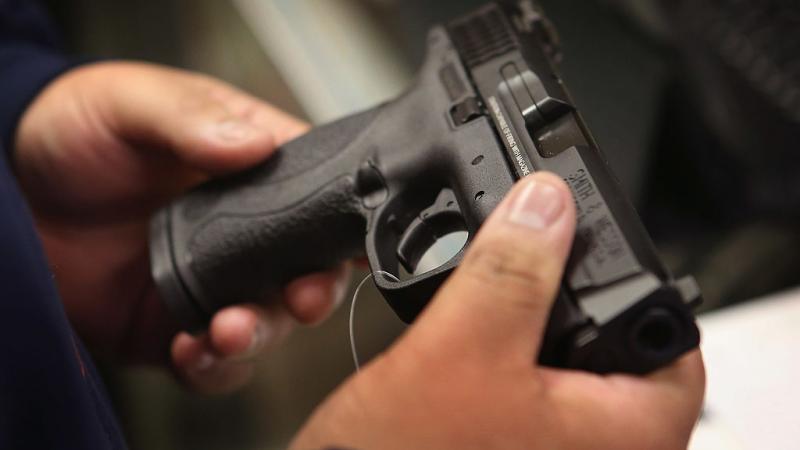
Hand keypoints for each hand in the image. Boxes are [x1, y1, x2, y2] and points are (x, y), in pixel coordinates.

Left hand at [14, 62, 349, 392]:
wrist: (12, 187)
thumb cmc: (80, 128)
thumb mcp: (134, 102)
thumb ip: (190, 119)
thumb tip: (252, 143)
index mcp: (252, 170)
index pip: (319, 196)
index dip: (341, 226)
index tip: (350, 249)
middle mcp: (245, 232)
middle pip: (306, 270)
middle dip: (312, 292)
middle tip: (301, 298)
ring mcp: (214, 281)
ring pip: (267, 323)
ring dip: (259, 334)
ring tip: (228, 330)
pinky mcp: (176, 323)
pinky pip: (211, 361)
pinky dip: (211, 366)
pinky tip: (190, 349)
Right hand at [290, 173, 704, 449]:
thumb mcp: (460, 351)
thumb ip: (509, 273)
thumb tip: (545, 204)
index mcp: (621, 438)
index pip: (672, 340)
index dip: (633, 278)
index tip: (588, 244)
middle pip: (614, 345)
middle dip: (568, 296)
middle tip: (531, 261)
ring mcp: (554, 449)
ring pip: (565, 363)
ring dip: (530, 322)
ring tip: (495, 298)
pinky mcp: (515, 446)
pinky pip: (530, 386)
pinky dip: (506, 350)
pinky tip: (472, 337)